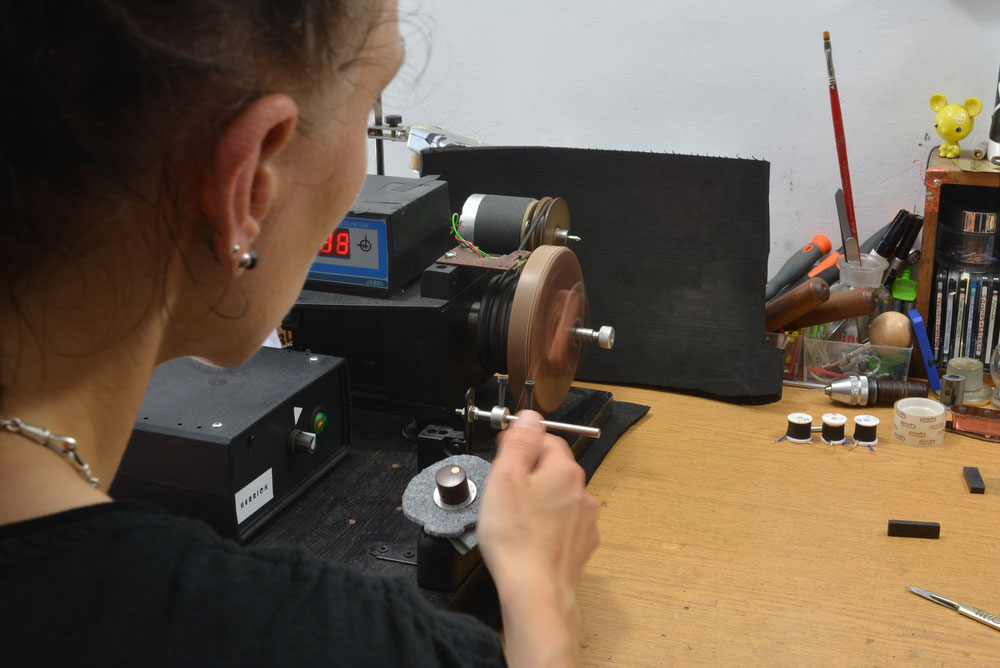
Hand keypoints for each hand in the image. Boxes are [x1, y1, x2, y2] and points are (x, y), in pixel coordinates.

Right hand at [477, 411, 598, 665]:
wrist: (536, 592)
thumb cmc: (517, 539)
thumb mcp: (505, 478)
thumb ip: (519, 442)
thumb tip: (530, 416)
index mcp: (565, 470)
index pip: (545, 439)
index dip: (520, 444)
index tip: (502, 456)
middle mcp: (582, 492)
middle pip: (552, 467)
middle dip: (527, 474)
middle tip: (502, 492)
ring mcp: (584, 520)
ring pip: (557, 496)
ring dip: (538, 500)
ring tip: (513, 519)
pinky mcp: (580, 545)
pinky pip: (562, 523)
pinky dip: (546, 525)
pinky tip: (528, 537)